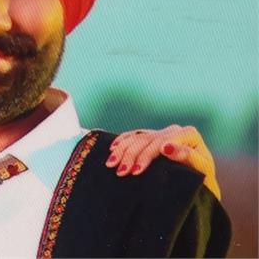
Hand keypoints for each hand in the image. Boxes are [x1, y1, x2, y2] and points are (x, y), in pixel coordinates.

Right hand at [105, 125, 220, 199]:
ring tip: (112, 164)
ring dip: (122, 150)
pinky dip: (122, 141)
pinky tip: (112, 148)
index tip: (139, 169)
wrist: (202, 185)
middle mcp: (174, 130)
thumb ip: (189, 157)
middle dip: (133, 156)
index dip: (150, 153)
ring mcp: (162, 133)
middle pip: (148, 140)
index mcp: (189, 135)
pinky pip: (134, 135)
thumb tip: (167, 147)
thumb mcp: (202, 170)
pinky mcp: (152, 137)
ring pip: (138, 137)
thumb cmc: (204, 181)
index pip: (165, 141)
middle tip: (123, 172)